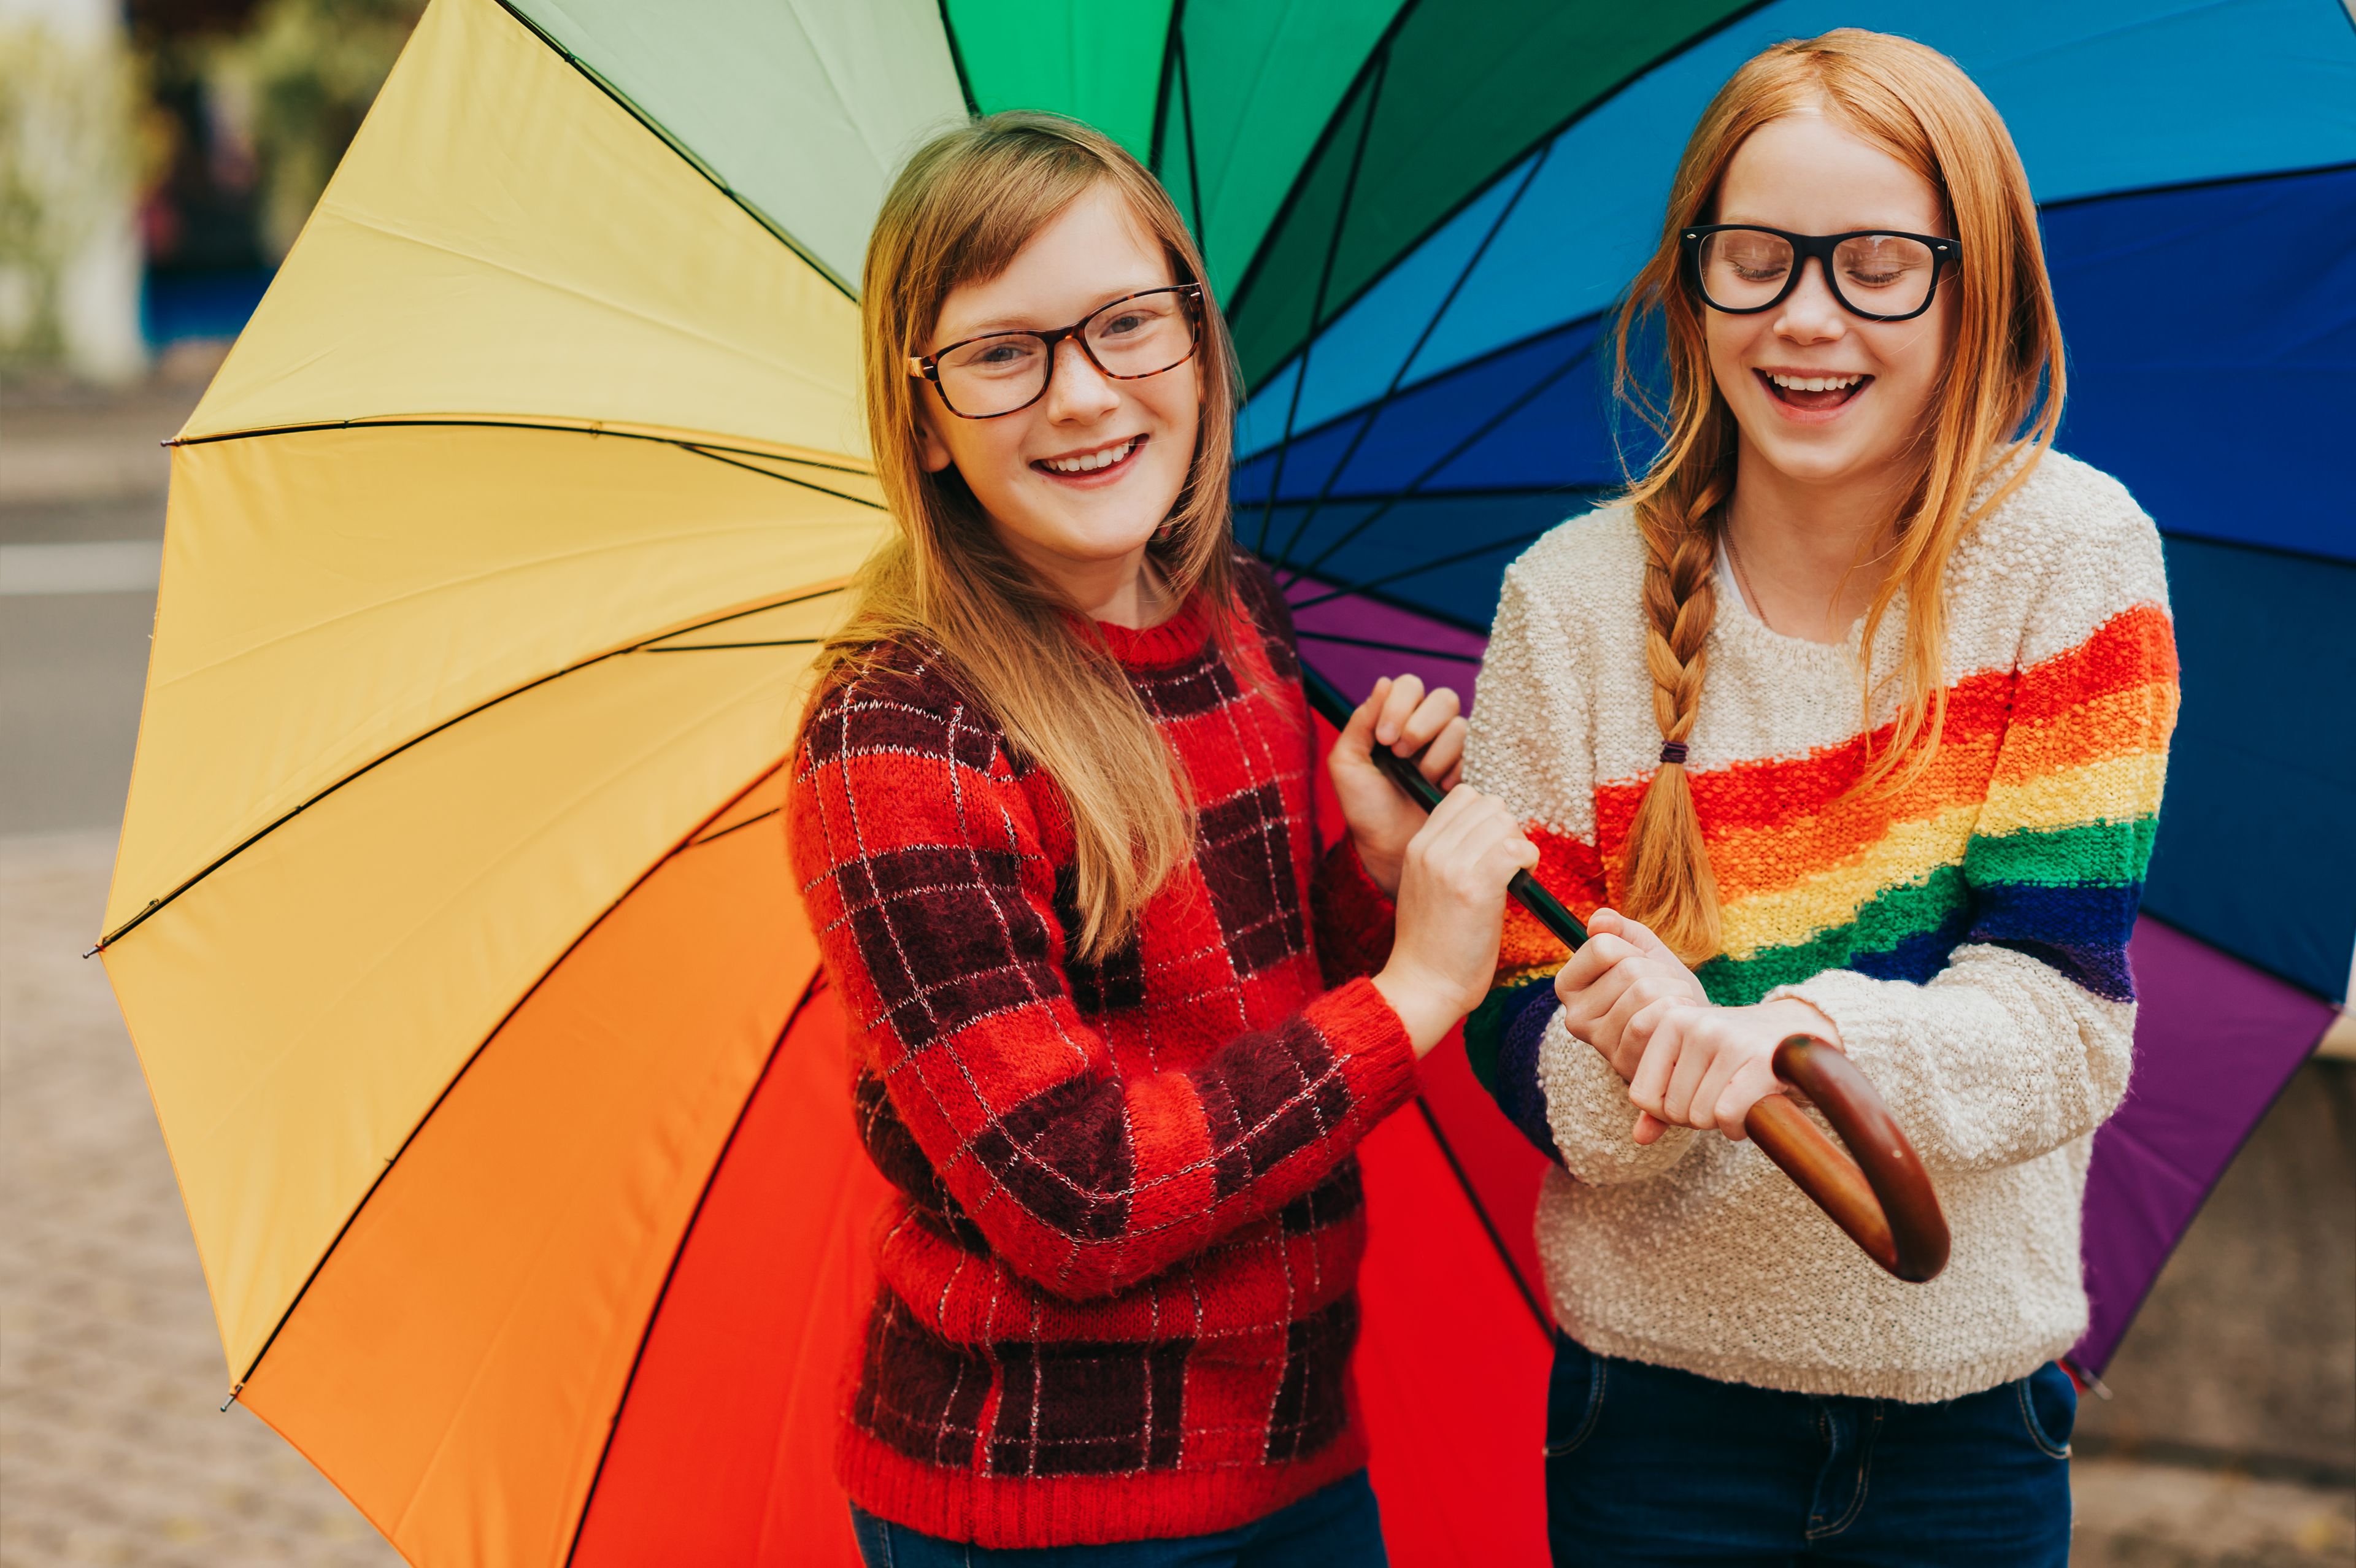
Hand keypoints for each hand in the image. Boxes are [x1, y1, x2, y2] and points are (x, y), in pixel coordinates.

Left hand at [1327, 674, 1466, 895]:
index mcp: (1394, 720)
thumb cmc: (1365, 808)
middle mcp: (1425, 729)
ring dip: (1435, 752)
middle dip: (1420, 724)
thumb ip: (1360, 722)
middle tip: (1400, 753)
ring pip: (1459, 724)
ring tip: (1419, 777)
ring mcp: (1450, 748)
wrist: (1389, 848)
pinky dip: (1454, 767)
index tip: (1383, 738)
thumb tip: (1383, 683)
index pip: (1408, 686)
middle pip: (1442, 697)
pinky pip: (1474, 751)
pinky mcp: (1469, 769)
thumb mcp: (1347, 763)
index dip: (1399, 705)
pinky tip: (1438, 786)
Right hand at [1371, 784, 1537, 1055]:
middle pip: (1489, 805)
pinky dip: (1528, 863)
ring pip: (1504, 823)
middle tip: (1508, 865)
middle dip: (1507, 830)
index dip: (1487, 818)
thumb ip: (1445, 854)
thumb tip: (1485, 833)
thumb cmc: (1433, 944)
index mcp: (1417, 845)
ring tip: (1514, 876)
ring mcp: (1451, 866)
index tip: (1491, 848)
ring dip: (1519, 846)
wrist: (1424, 985)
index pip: (1463, 796)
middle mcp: (1431, 849)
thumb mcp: (1424, 886)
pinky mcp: (1475, 888)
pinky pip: (1517, 850)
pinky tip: (1520, 886)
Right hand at [1553, 909, 1709, 1143]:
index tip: (1644, 966)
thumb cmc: (1664, 992)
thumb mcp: (1644, 953)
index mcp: (1570, 984)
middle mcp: (1575, 1016)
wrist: (1689, 1035)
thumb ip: (1621, 930)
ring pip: (1642, 993)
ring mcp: (1598, 1042)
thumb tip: (1599, 920)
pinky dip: (1676, 1012)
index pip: (1602, 946)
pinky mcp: (1622, 1062)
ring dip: (1673, 991)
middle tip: (1666, 988)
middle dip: (1660, 972)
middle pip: (1627, 969)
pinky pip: (1649, 1022)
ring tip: (1676, 1003)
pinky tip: (1680, 1021)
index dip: (1635, 950)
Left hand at [1625, 997, 1844, 1142]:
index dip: (1667, 1111)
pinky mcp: (1758, 1060)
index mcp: (1669, 1021)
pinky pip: (1727, 1115)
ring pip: (1699, 1116)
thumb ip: (1662, 1100)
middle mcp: (1694, 1025)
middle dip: (1698, 1116)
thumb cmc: (1738, 1056)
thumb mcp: (1693, 1068)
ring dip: (1721, 1121)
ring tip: (1739, 1097)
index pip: (1641, 1094)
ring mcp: (1727, 1039)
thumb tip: (1639, 1138)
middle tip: (1723, 1095)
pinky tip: (1752, 1108)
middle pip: (1672, 1110)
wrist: (1801, 1032)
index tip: (1694, 1094)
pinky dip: (1739, 1125)